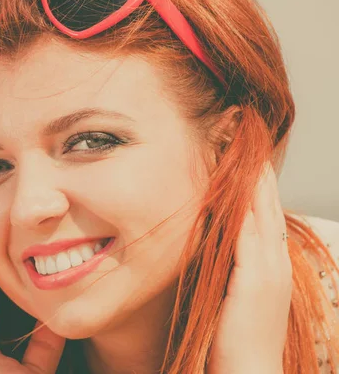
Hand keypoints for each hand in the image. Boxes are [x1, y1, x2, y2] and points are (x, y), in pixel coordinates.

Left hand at [207, 162, 291, 373]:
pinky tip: (235, 188)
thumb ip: (232, 265)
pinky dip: (243, 210)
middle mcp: (275, 261)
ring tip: (244, 151)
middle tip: (247, 140)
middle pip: (267, 207)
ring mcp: (268, 269)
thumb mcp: (236, 292)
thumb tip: (216, 240)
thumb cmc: (236, 336)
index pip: (265, 214)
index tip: (247, 156)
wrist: (250, 371)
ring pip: (261, 214)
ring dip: (252, 182)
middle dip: (258, 173)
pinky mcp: (254, 279)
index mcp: (271, 264)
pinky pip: (248, 235)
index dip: (258, 185)